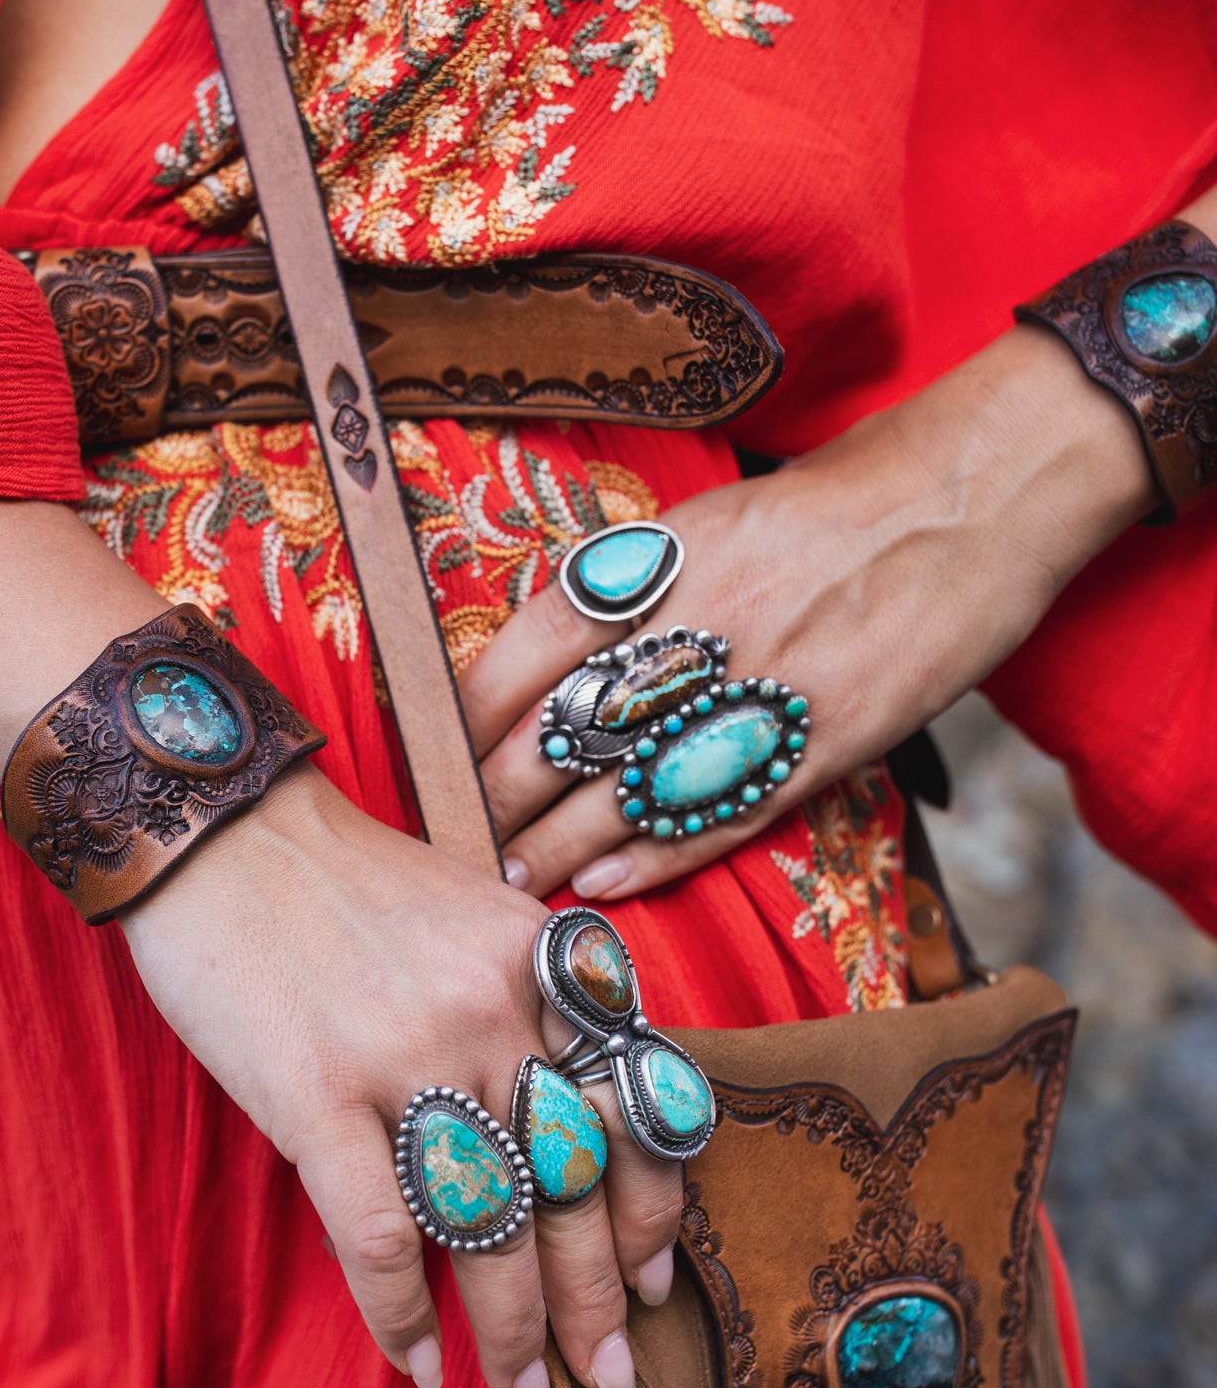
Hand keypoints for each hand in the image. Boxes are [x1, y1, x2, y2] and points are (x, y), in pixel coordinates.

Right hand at [121, 762, 685, 1387]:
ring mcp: (406, 1054)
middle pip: (574, 1187)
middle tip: (610, 1383)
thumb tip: (576, 1137)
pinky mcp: (316, 1095)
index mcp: (546, 966)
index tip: (656, 1285)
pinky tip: (417, 1363)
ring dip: (514, 1331)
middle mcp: (495, 1011)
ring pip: (492, 1226)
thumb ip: (534, 1009)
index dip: (653, 1213)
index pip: (635, 1112)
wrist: (219, 828)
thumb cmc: (344, 883)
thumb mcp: (475, 918)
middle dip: (597, 1303)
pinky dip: (402, 1313)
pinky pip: (379, 1235)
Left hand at [463, 323, 1155, 902]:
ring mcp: (758, 692)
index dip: (465, 724)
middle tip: (454, 841)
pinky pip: (720, 812)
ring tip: (510, 883)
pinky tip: (602, 883)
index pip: (520, 658)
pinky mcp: (822, 741)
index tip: (430, 763)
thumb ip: (620, 595)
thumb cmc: (816, 511)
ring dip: (557, 847)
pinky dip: (654, 854)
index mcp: (653, 566)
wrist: (957, 504)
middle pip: (559, 736)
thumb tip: (534, 667)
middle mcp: (693, 631)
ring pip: (627, 790)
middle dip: (494, 800)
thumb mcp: (699, 523)